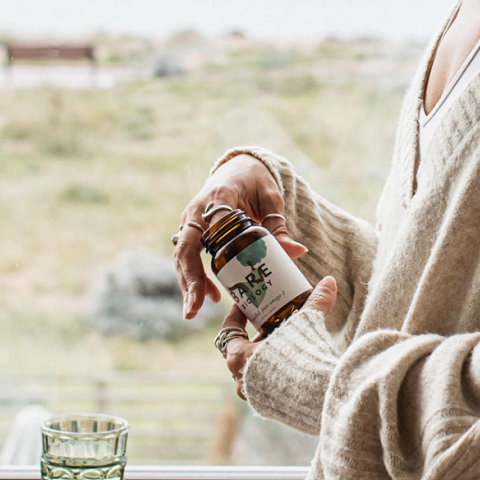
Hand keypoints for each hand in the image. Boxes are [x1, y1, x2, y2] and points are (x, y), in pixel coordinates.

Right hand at [174, 154, 307, 318]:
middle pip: (186, 246)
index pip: (214, 221)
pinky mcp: (191, 231)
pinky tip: (209, 297)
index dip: (217, 245)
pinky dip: (193, 278)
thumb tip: (297, 252)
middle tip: (195, 307)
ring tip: (194, 311)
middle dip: (190, 278)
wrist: (238, 168)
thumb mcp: (271, 199)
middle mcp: (198, 209)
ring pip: (181, 255)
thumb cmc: (256, 182)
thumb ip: (279, 225)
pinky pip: (186, 257)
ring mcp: (191, 221)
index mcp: (219, 195)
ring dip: (187, 284)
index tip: (221, 268)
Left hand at [222, 276, 337, 399]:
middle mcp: (241, 379)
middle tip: (269, 321)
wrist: (321, 401)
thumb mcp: (307, 325)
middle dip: (255, 336)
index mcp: (239, 357)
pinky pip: (265, 386)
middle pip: (241, 350)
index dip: (237, 315)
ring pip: (253, 369)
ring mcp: (254, 396)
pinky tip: (291, 364)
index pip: (229, 330)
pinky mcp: (270, 409)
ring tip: (283, 340)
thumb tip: (328, 282)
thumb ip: (316, 302)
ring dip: (265, 355)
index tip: (246, 305)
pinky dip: (273, 372)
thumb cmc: (304, 361)